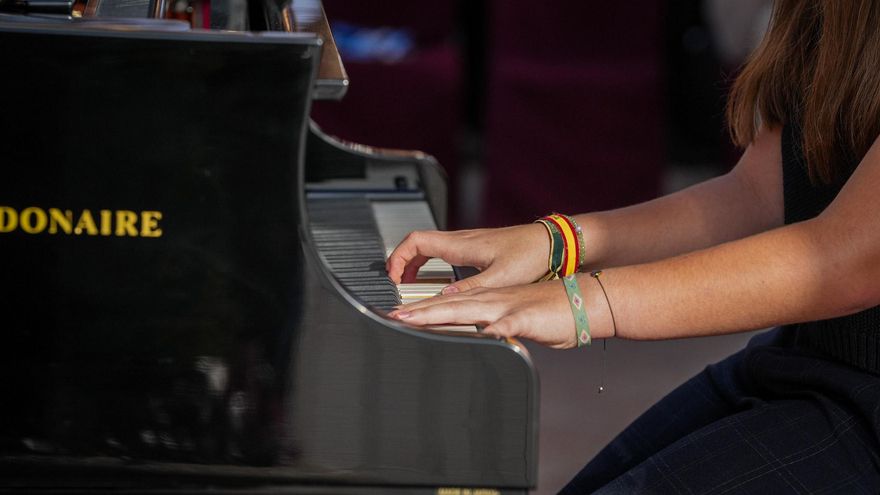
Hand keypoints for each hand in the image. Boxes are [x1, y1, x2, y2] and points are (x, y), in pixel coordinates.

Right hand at [385, 224, 550, 292]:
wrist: (551, 243)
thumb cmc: (530, 255)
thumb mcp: (500, 278)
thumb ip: (470, 289)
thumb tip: (443, 298)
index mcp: (461, 245)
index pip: (415, 241)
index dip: (397, 257)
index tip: (392, 278)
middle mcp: (461, 240)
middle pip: (417, 243)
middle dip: (400, 261)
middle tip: (393, 283)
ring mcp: (467, 242)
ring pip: (429, 247)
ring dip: (413, 263)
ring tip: (406, 283)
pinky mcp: (476, 248)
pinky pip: (442, 251)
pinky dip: (428, 263)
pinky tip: (434, 280)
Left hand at [388, 279, 594, 348]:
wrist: (583, 302)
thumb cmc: (549, 314)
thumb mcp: (513, 322)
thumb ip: (491, 327)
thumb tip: (474, 336)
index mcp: (487, 301)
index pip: (446, 306)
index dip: (420, 312)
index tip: (395, 318)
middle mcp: (492, 301)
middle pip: (447, 306)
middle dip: (417, 313)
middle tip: (391, 318)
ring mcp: (507, 308)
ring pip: (468, 311)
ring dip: (440, 315)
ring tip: (415, 320)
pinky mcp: (526, 319)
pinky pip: (507, 326)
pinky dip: (493, 331)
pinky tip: (481, 335)